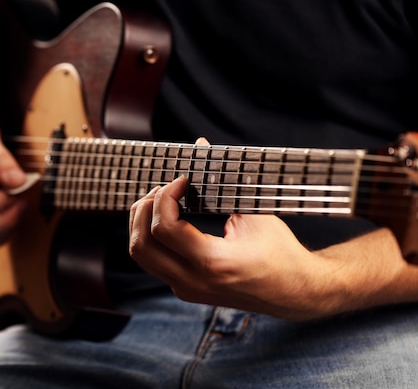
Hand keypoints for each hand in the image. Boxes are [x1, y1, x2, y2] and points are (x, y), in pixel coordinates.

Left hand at [128, 141, 338, 319]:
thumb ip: (223, 179)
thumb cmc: (280, 252)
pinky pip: (154, 261)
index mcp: (212, 263)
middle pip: (141, 245)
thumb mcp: (255, 214)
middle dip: (144, 209)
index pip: (164, 228)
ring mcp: (187, 289)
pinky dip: (151, 236)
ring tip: (159, 201)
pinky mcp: (186, 290)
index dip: (166, 197)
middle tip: (163, 189)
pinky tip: (166, 218)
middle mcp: (193, 281)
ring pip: (142, 255)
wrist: (295, 293)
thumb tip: (200, 144)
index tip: (182, 181)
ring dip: (142, 223)